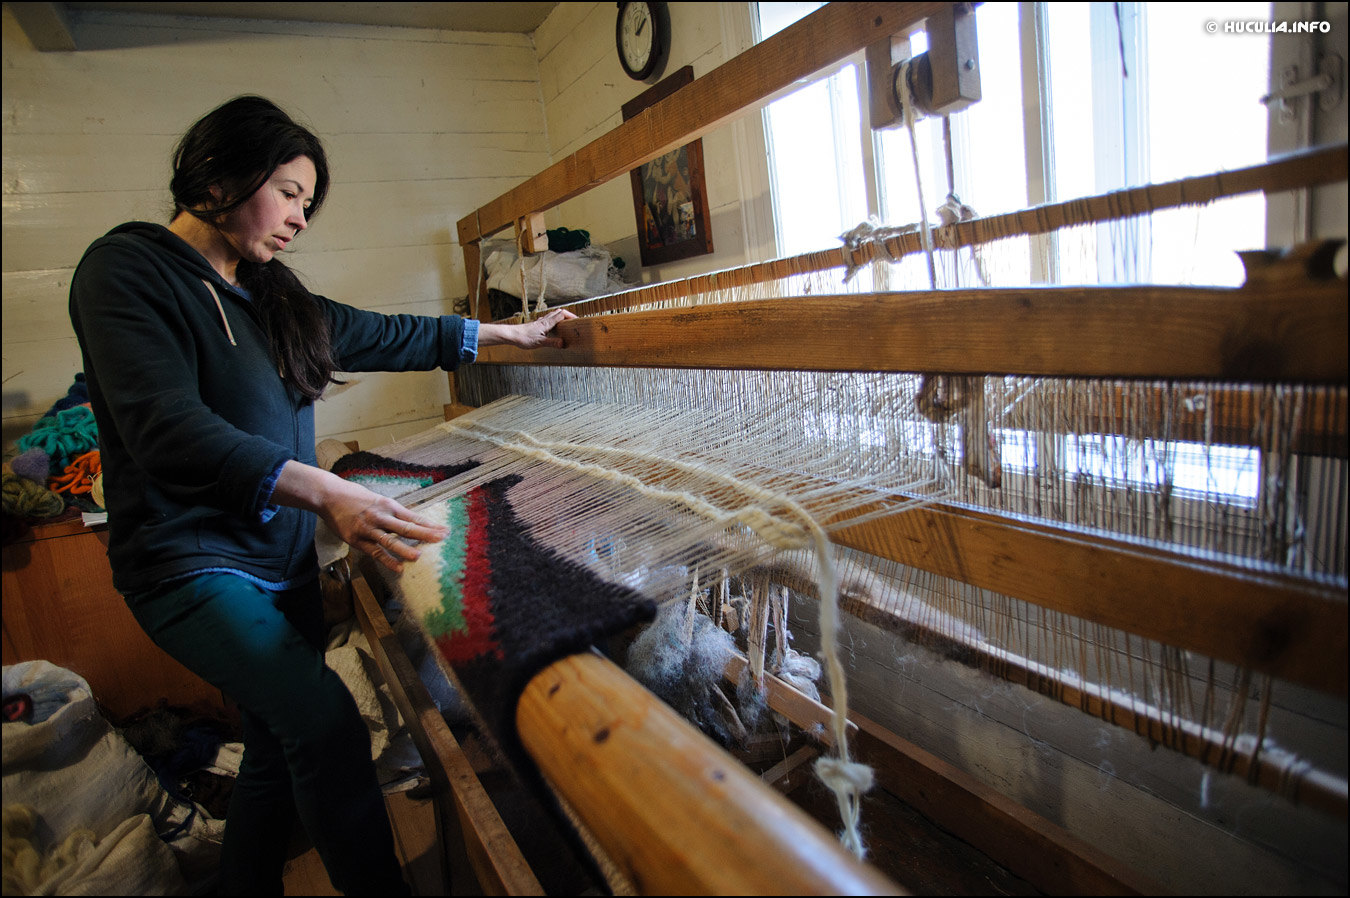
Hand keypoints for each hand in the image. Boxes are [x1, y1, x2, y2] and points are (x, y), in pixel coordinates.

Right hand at [273, 461, 447, 573]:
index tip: (445, 531)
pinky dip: (387, 561)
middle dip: (425, 534)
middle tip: (441, 539)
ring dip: (405, 549)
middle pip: (406, 527)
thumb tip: (413, 522)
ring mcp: (368, 528)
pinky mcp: (356, 539)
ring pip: (389, 540)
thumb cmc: (356, 498)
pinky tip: (398, 568)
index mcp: (389, 505)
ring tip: (419, 556)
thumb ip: (394, 513)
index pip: (413, 517)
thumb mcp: (378, 500)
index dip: (430, 525)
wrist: (330, 496)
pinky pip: (374, 552)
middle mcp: (380, 516)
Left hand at [480, 307, 577, 349]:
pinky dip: (553, 321)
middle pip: (558, 313)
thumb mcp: (540, 343)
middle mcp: (544, 321)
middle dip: (567, 315)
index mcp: (547, 323)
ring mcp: (540, 322)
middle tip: (574, 321)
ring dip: (560, 317)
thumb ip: (552, 343)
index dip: (571, 316)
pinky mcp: (536, 325)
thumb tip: (563, 343)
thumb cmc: (524, 338)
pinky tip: (552, 328)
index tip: (578, 320)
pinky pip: (547, 320)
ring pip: (553, 315)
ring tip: (566, 323)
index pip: (562, 315)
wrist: (511, 335)